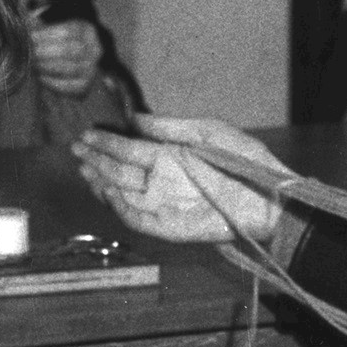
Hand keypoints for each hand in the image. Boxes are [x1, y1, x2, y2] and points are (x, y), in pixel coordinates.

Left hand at [31, 20, 101, 97]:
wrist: (66, 64)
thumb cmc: (55, 44)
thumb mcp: (52, 31)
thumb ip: (40, 30)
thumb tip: (22, 29)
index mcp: (87, 30)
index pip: (69, 30)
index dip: (48, 34)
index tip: (31, 37)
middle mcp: (95, 49)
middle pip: (71, 50)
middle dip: (46, 51)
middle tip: (31, 53)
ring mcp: (92, 68)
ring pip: (71, 68)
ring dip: (48, 66)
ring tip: (34, 64)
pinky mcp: (85, 85)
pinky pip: (70, 86)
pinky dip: (53, 82)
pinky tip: (40, 77)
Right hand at [74, 114, 287, 242]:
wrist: (270, 198)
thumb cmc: (245, 162)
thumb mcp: (208, 132)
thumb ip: (170, 127)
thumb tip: (136, 119)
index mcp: (168, 155)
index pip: (128, 148)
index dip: (106, 141)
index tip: (88, 133)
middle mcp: (162, 181)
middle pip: (119, 170)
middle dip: (96, 159)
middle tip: (76, 149)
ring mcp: (163, 204)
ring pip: (121, 193)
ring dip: (101, 181)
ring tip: (85, 169)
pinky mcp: (169, 227)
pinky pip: (137, 218)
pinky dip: (119, 206)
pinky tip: (107, 190)